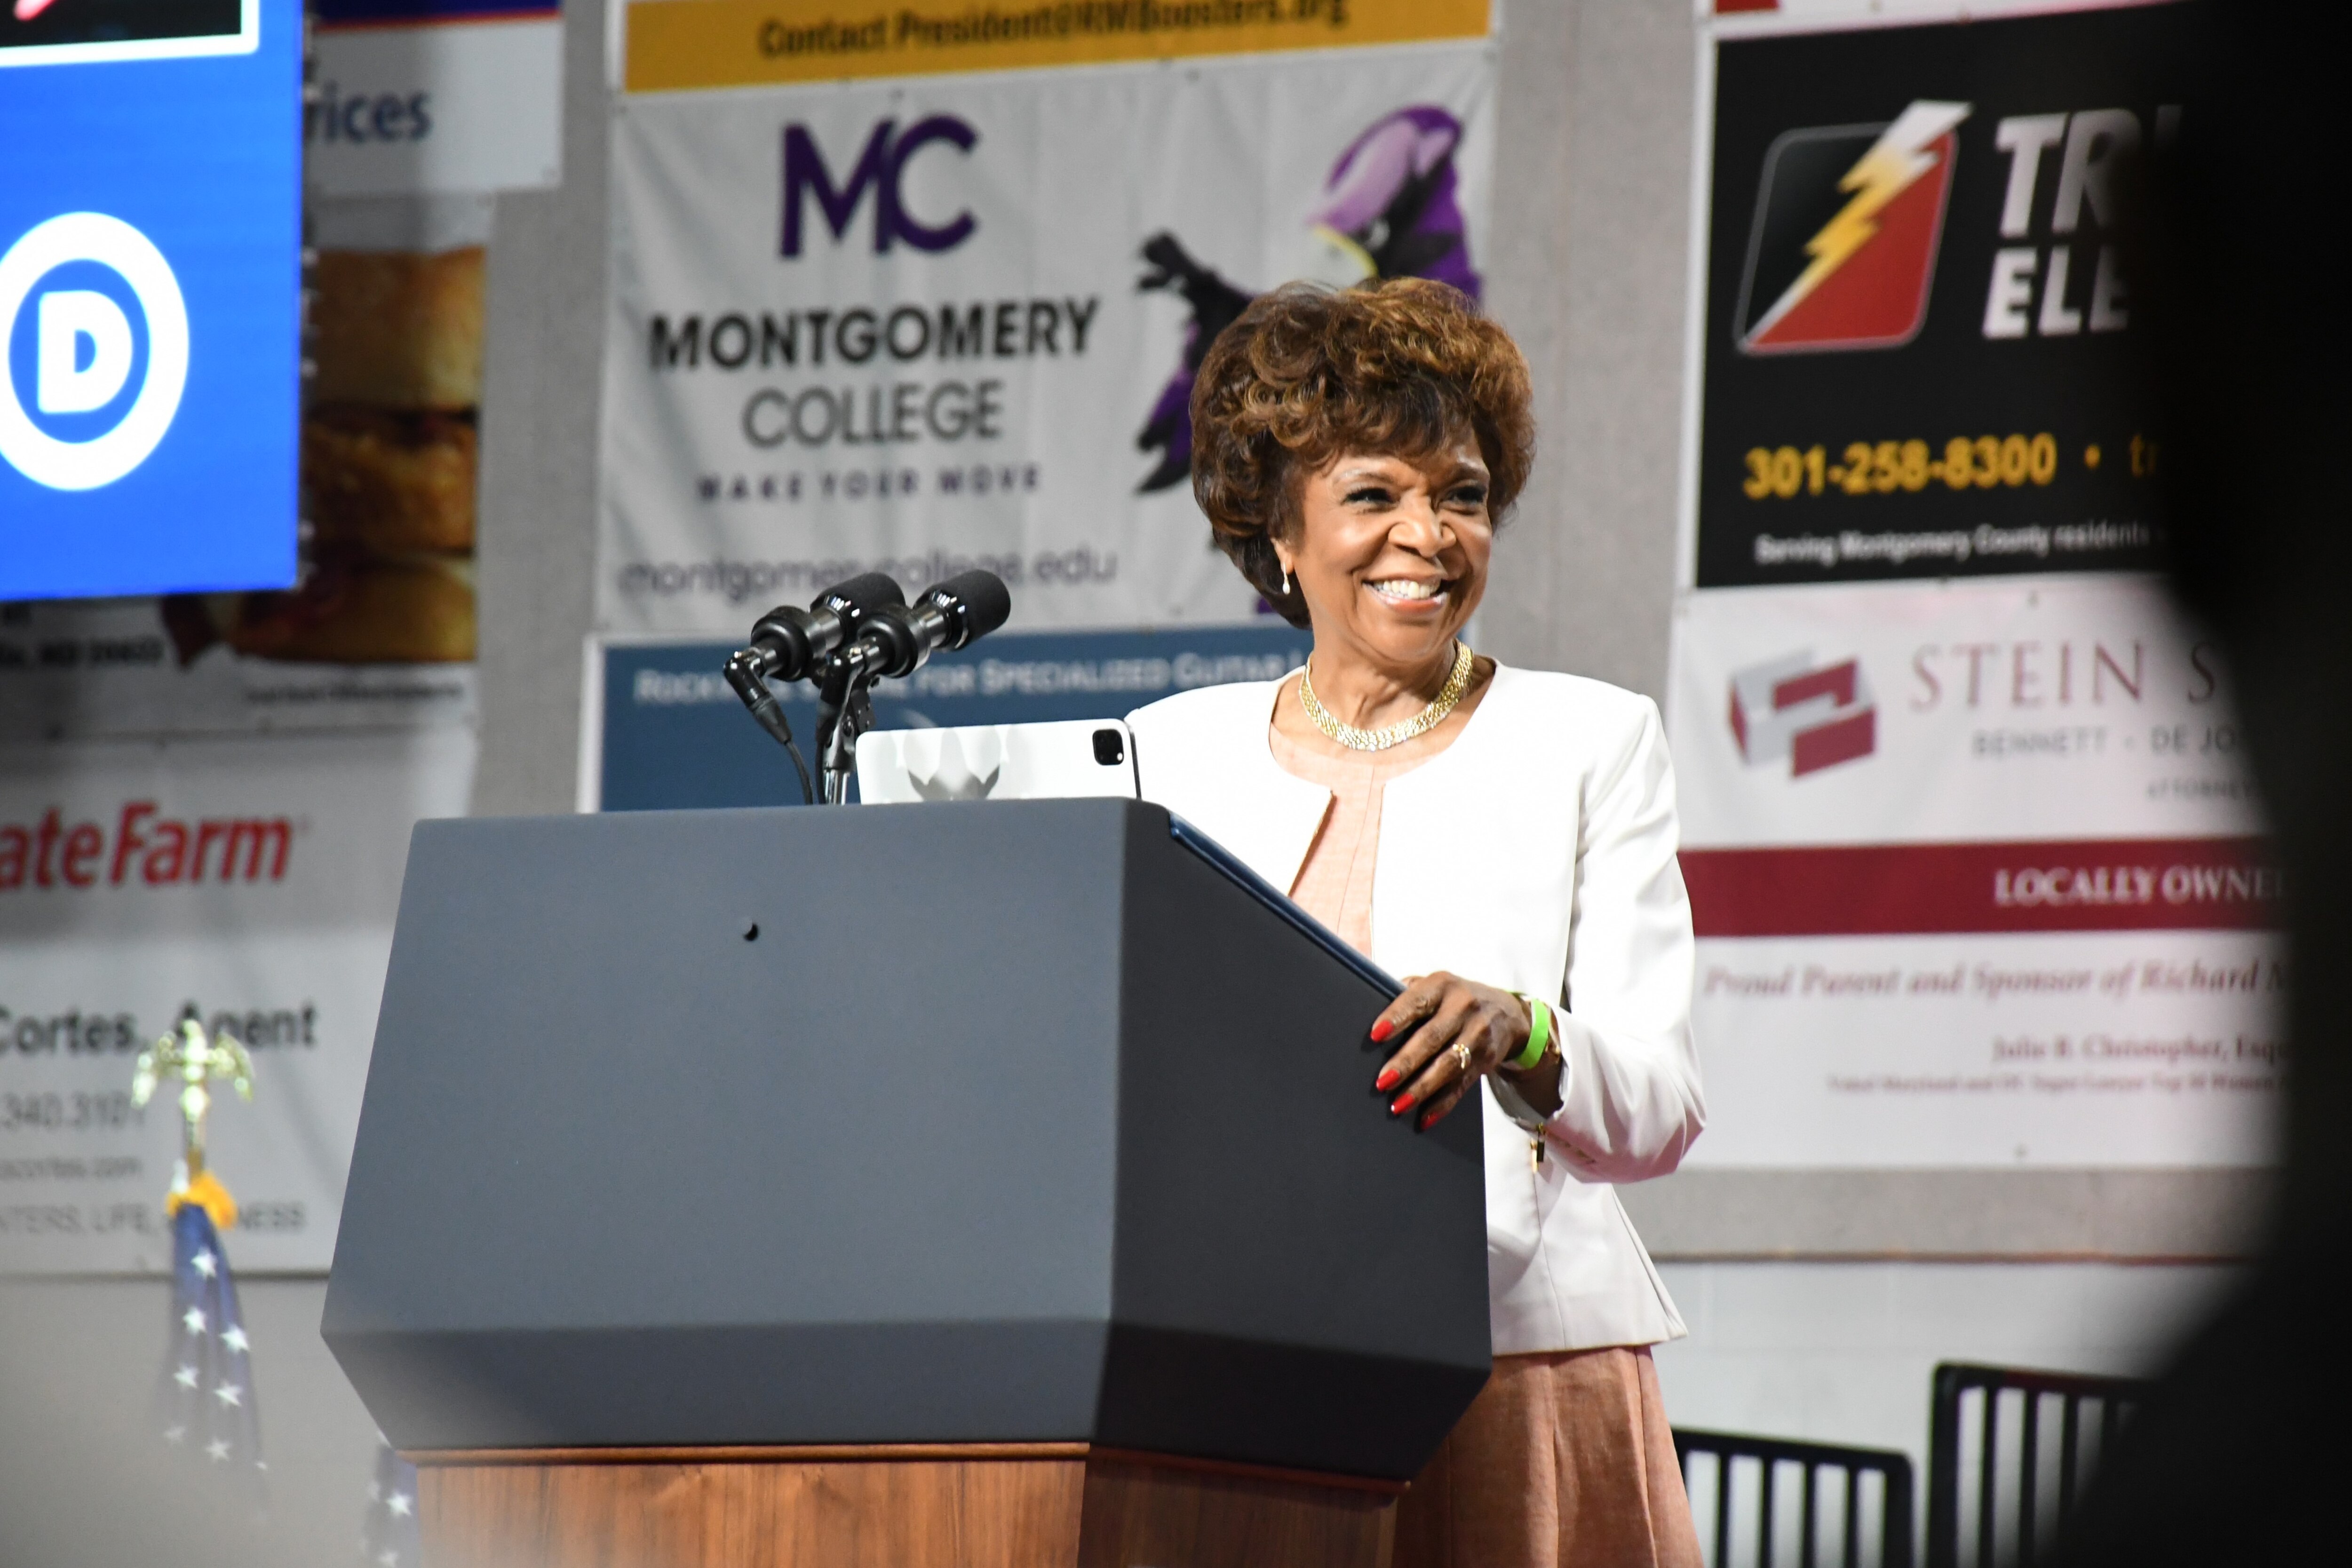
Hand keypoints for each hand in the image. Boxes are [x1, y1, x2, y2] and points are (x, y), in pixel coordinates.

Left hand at [1369, 972, 1530, 1130]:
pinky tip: (1424, 1118)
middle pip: (1432, 1038)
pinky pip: (1462, 1085)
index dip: (1396, 1018)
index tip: (1375, 1035)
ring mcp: (1477, 1034)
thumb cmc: (1454, 999)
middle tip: (1382, 1081)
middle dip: (1406, 1062)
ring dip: (1422, 1088)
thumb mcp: (1434, 986)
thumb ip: (1406, 993)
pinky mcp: (1485, 1060)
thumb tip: (1368, 1008)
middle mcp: (1463, 1007)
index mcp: (1442, 985)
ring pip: (1448, 1065)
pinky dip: (1442, 1104)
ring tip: (1398, 1104)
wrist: (1506, 1012)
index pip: (1417, 1001)